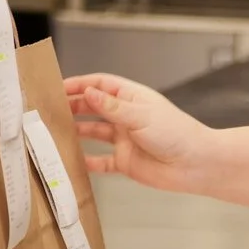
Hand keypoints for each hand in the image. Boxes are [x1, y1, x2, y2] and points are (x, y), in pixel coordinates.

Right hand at [64, 73, 217, 192]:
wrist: (196, 164)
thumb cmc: (176, 133)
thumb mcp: (140, 115)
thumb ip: (111, 107)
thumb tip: (88, 93)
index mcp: (132, 98)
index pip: (101, 85)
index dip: (80, 84)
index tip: (58, 87)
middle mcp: (127, 117)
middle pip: (94, 108)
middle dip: (73, 107)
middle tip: (52, 109)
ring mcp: (125, 139)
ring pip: (94, 133)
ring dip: (77, 132)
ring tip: (56, 132)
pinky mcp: (126, 162)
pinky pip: (102, 161)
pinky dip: (88, 162)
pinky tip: (74, 162)